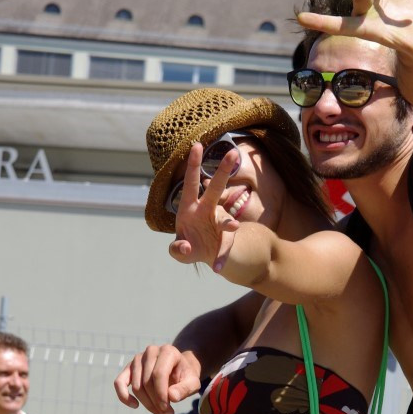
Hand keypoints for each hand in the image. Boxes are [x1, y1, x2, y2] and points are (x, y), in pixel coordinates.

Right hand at [115, 345, 201, 413]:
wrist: (179, 368)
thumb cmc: (186, 376)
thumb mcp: (193, 383)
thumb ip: (185, 389)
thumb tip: (171, 397)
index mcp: (167, 351)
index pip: (159, 374)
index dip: (161, 395)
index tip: (168, 410)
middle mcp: (151, 351)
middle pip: (147, 382)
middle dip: (156, 402)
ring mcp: (138, 358)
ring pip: (136, 386)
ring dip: (146, 403)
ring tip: (160, 412)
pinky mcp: (129, 367)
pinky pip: (119, 382)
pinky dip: (124, 396)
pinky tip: (135, 405)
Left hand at [168, 143, 239, 271]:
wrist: (205, 256)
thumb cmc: (189, 246)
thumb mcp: (180, 250)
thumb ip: (177, 250)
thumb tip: (184, 246)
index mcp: (190, 208)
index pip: (190, 183)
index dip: (192, 165)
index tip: (196, 144)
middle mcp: (207, 212)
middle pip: (215, 190)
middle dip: (223, 171)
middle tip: (234, 152)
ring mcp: (218, 224)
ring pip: (226, 221)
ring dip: (228, 223)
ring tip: (231, 227)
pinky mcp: (226, 239)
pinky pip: (225, 249)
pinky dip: (221, 258)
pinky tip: (218, 268)